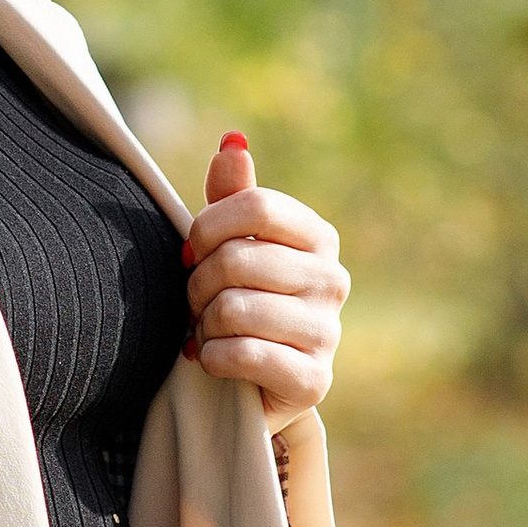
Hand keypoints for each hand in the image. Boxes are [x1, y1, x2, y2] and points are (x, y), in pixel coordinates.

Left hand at [186, 131, 347, 429]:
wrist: (253, 385)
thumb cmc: (241, 301)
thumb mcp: (234, 245)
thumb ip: (233, 196)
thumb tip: (232, 141)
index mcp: (318, 238)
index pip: (257, 206)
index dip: (209, 226)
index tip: (194, 250)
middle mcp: (333, 280)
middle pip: (236, 259)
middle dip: (197, 283)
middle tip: (196, 302)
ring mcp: (328, 333)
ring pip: (233, 309)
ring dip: (203, 324)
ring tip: (208, 331)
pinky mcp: (313, 380)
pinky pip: (241, 354)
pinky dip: (212, 358)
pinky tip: (216, 360)